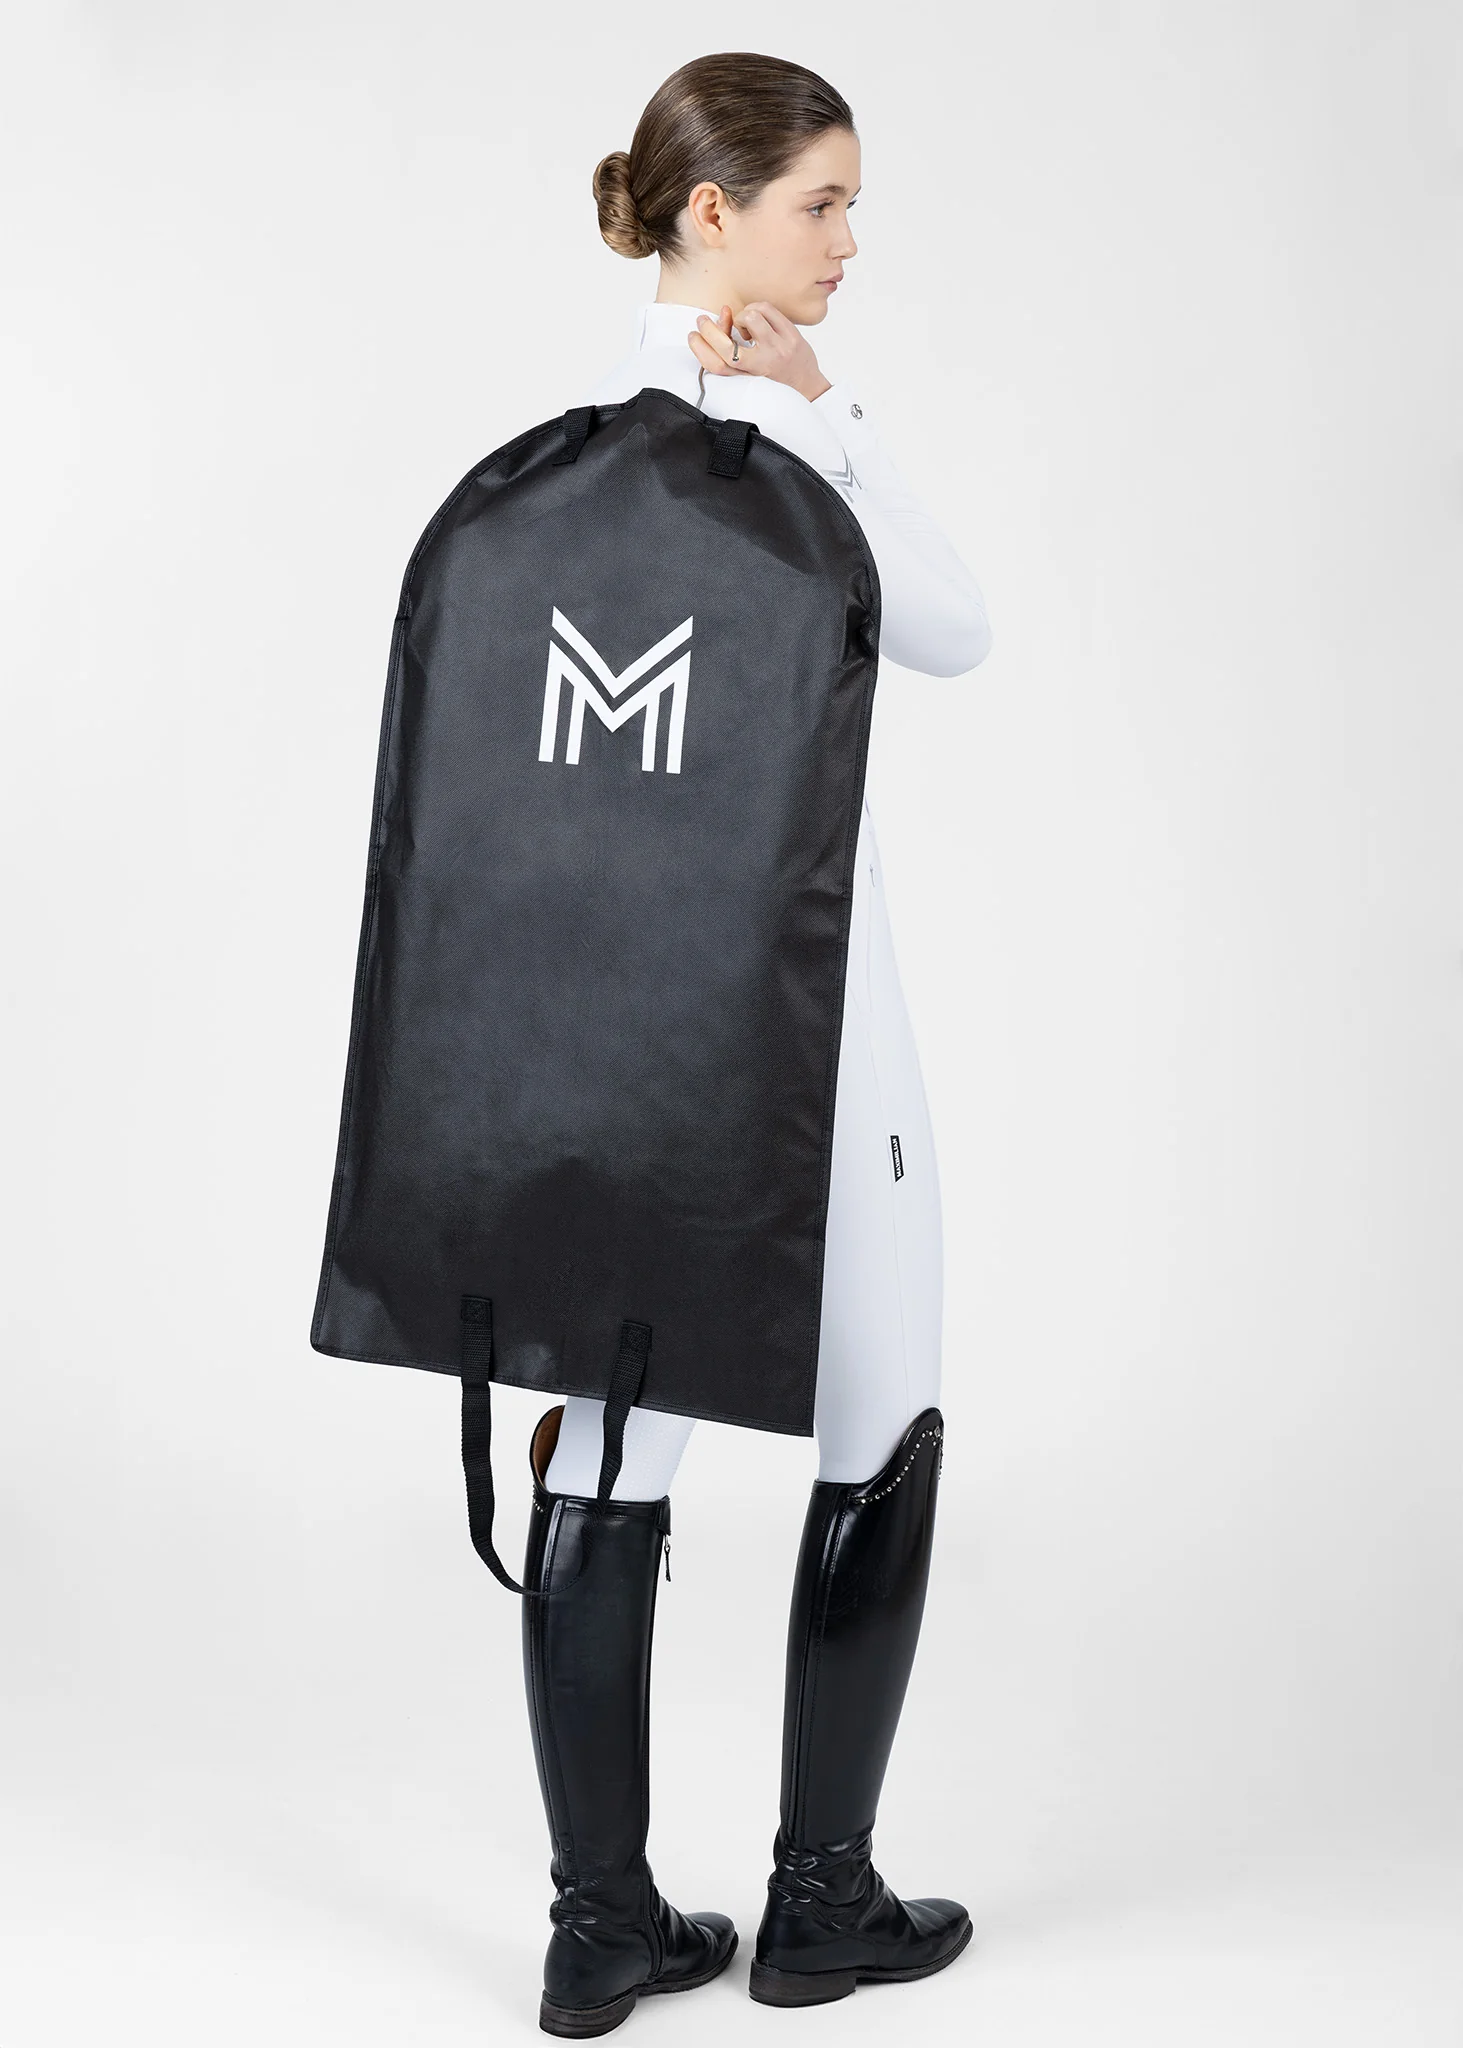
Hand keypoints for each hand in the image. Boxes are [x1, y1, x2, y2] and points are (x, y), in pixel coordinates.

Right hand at [687, 302, 832, 403]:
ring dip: (741, 316)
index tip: (693, 336)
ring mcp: (778, 349)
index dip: (699, 349)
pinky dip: (756, 308)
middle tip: (704, 321)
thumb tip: (723, 316)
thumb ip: (733, 351)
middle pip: (727, 346)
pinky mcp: (791, 336)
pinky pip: (766, 309)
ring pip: (750, 318)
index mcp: (748, 378)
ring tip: (746, 325)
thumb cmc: (776, 379)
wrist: (808, 386)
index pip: (717, 366)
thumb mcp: (751, 372)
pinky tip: (759, 319)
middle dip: (709, 329)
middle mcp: (762, 366)